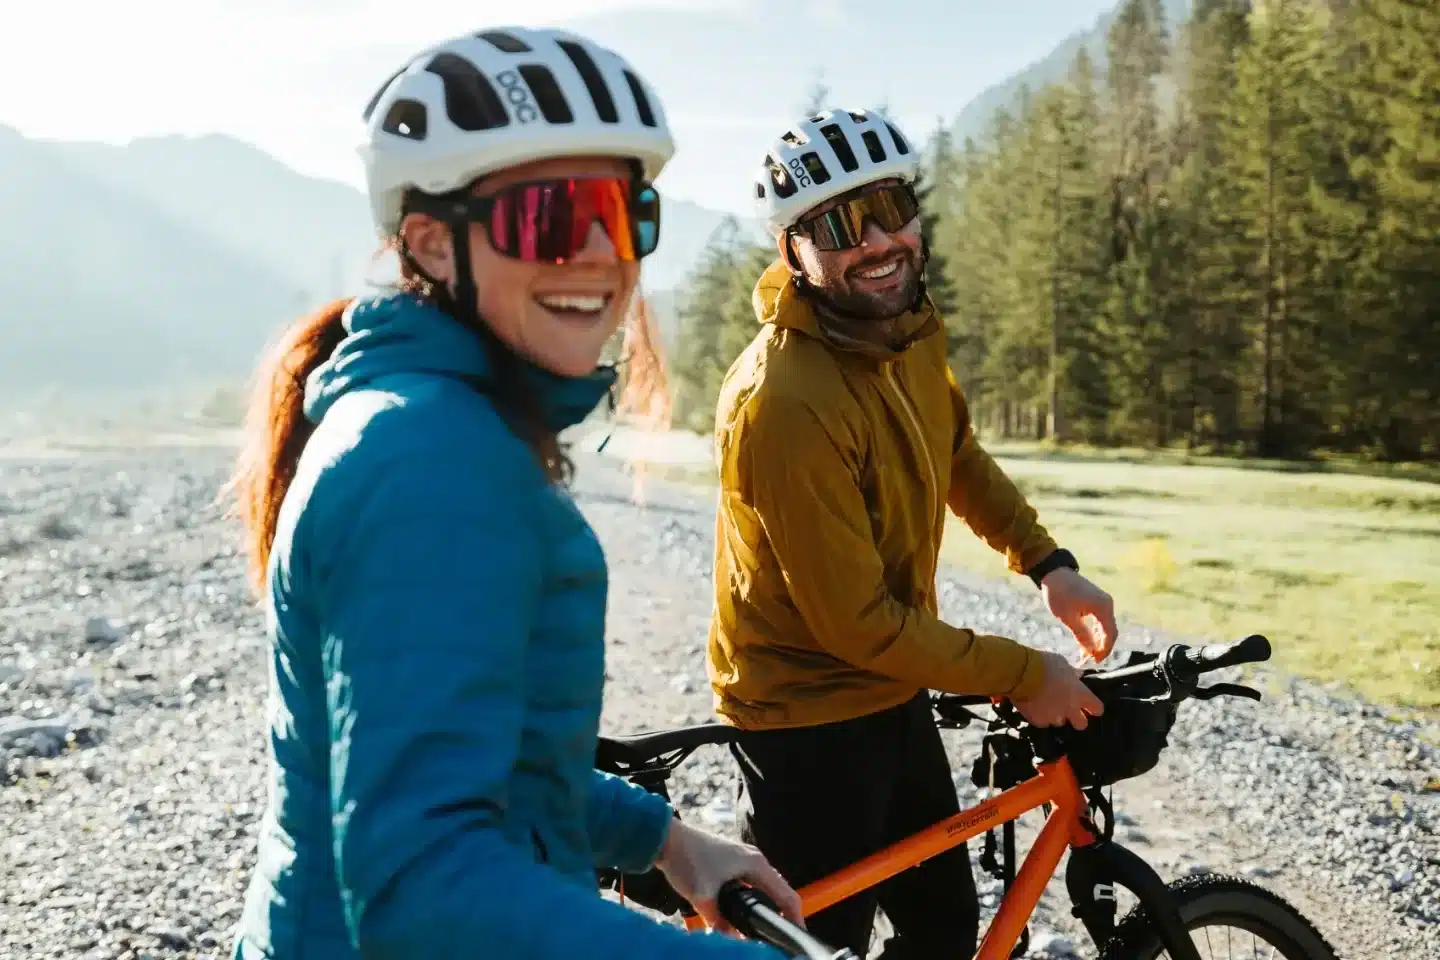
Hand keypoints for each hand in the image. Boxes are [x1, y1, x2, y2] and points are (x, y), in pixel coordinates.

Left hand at [654, 819, 804, 933]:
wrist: (666, 839)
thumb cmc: (686, 859)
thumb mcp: (703, 897)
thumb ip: (719, 922)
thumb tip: (732, 940)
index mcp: (755, 864)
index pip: (786, 895)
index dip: (795, 917)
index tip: (797, 935)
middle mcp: (754, 860)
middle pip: (778, 892)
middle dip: (781, 915)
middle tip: (779, 938)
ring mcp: (742, 860)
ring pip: (763, 889)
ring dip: (765, 907)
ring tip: (765, 929)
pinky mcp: (731, 863)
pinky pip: (750, 885)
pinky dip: (752, 900)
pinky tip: (743, 914)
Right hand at [1012, 651, 1103, 729]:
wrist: (1021, 674)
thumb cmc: (1045, 665)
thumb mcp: (1062, 663)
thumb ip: (1072, 673)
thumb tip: (1078, 675)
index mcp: (1080, 694)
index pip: (1097, 708)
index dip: (1094, 707)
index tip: (1088, 705)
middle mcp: (1070, 710)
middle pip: (1082, 724)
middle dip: (1077, 719)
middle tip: (1069, 710)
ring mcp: (1054, 718)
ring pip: (1059, 722)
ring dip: (1055, 715)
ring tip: (1045, 704)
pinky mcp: (1038, 721)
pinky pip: (1042, 721)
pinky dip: (1040, 715)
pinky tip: (1033, 705)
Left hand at [1041, 567, 1117, 662]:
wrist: (1054, 573)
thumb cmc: (1058, 594)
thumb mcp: (1067, 618)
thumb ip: (1081, 635)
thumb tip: (1090, 652)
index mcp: (1102, 607)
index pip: (1109, 634)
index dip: (1103, 650)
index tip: (1094, 661)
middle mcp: (1107, 604)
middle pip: (1110, 632)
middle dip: (1102, 647)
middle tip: (1090, 660)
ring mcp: (1104, 602)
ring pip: (1106, 627)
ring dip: (1098, 641)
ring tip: (1086, 654)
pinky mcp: (1098, 601)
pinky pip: (1101, 620)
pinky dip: (1096, 632)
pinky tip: (1086, 641)